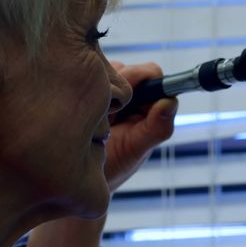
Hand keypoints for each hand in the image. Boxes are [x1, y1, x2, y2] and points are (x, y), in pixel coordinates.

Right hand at [19, 62, 176, 246]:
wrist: (75, 177)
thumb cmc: (111, 167)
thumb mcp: (135, 150)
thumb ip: (157, 129)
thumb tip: (170, 102)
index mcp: (148, 105)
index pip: (152, 75)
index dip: (140, 79)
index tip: (124, 96)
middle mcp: (129, 94)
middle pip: (127, 68)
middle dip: (115, 85)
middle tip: (105, 113)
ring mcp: (105, 91)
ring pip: (104, 69)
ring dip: (97, 87)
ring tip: (91, 114)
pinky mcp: (83, 91)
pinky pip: (83, 75)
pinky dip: (81, 86)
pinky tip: (78, 107)